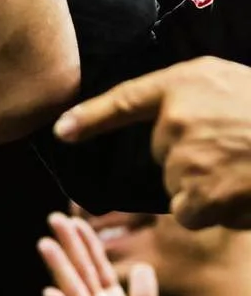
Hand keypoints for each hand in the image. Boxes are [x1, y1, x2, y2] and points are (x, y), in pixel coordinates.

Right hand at [38, 213, 167, 295]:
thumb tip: (143, 266)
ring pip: (73, 294)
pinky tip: (49, 294)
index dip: (88, 244)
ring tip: (44, 244)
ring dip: (59, 269)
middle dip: (69, 247)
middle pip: (81, 273)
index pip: (97, 267)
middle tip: (53, 218)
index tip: (75, 219)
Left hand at [55, 56, 250, 229]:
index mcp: (186, 82)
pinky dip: (214, 212)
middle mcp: (176, 118)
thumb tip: (172, 124)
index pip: (125, 98)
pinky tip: (244, 194)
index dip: (91, 116)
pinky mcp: (197, 192)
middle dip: (193, 161)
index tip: (62, 131)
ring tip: (246, 172)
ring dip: (208, 189)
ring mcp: (184, 156)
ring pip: (177, 187)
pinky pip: (190, 212)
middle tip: (237, 153)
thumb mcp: (235, 84)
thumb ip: (197, 98)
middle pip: (162, 156)